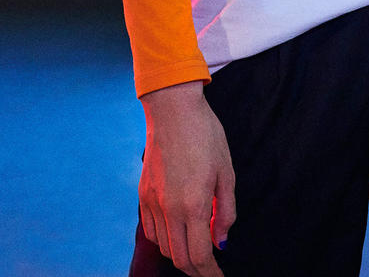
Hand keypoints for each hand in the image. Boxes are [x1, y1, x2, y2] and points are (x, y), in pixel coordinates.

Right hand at [138, 81, 235, 276]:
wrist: (172, 109)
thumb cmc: (205, 134)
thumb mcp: (226, 172)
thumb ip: (226, 212)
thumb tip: (221, 241)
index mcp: (193, 205)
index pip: (199, 256)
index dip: (211, 273)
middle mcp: (169, 208)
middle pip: (179, 258)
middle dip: (196, 270)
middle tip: (210, 268)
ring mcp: (152, 201)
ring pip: (163, 247)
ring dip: (180, 255)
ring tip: (196, 248)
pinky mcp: (142, 193)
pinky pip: (150, 230)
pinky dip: (163, 239)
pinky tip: (176, 231)